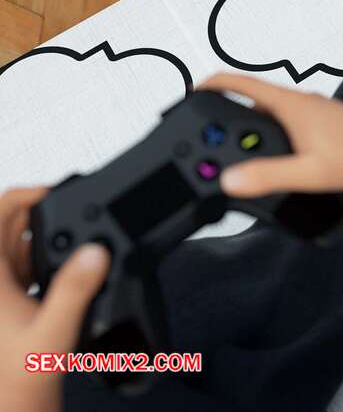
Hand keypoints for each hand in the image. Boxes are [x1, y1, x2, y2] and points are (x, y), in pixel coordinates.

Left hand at [0, 188, 109, 411]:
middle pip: (16, 225)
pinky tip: (73, 277)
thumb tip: (95, 252)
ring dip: (54, 242)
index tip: (58, 192)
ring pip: (26, 245)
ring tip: (83, 250)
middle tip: (85, 220)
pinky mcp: (12, 302)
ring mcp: (2, 289)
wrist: (12, 407)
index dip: (27, 194)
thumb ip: (75, 290)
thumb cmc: (16, 379)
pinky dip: (52, 262)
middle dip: (51, 218)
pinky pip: (32, 267)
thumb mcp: (52, 333)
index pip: (0, 212)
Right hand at [200, 73, 342, 196]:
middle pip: (254, 98)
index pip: (243, 83)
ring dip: (253, 124)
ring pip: (272, 109)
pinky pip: (288, 118)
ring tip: (241, 150)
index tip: (191, 91)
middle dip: (230, 114)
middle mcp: (302, 100)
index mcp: (292, 104)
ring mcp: (314, 108)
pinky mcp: (324, 119)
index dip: (213, 84)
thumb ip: (267, 176)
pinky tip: (277, 154)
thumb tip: (230, 180)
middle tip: (212, 134)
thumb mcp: (307, 174)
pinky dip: (273, 130)